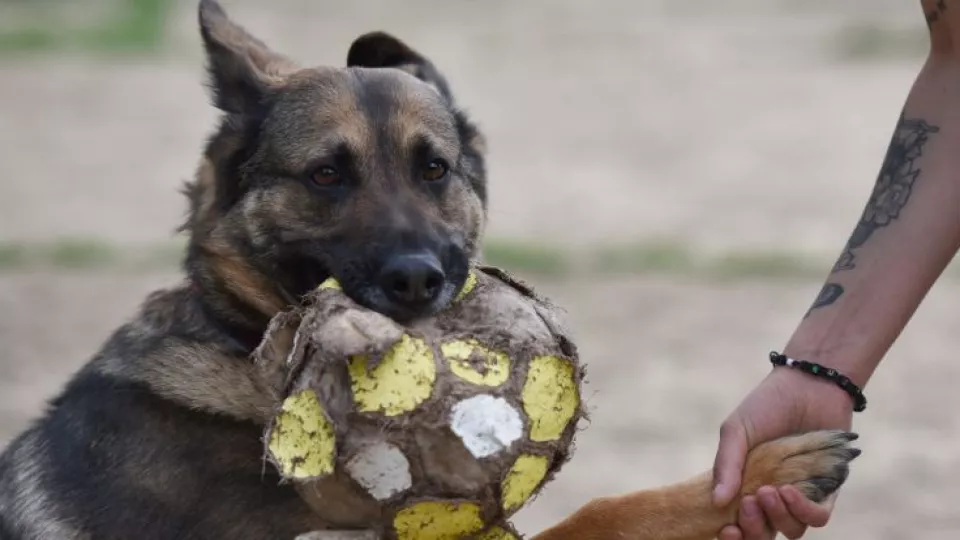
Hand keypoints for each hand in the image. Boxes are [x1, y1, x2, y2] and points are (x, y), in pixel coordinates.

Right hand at [711, 366, 853, 538]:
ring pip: (791, 530)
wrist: (808, 385)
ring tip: (768, 491)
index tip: (725, 529)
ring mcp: (800, 496)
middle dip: (754, 529)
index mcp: (745, 486)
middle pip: (764, 535)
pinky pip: (819, 517)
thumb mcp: (736, 431)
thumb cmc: (766, 405)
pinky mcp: (827, 490)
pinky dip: (803, 510)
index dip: (732, 535)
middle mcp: (772, 497)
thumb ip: (725, 465)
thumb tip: (716, 502)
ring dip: (778, 517)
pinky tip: (789, 490)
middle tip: (748, 504)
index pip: (737, 524)